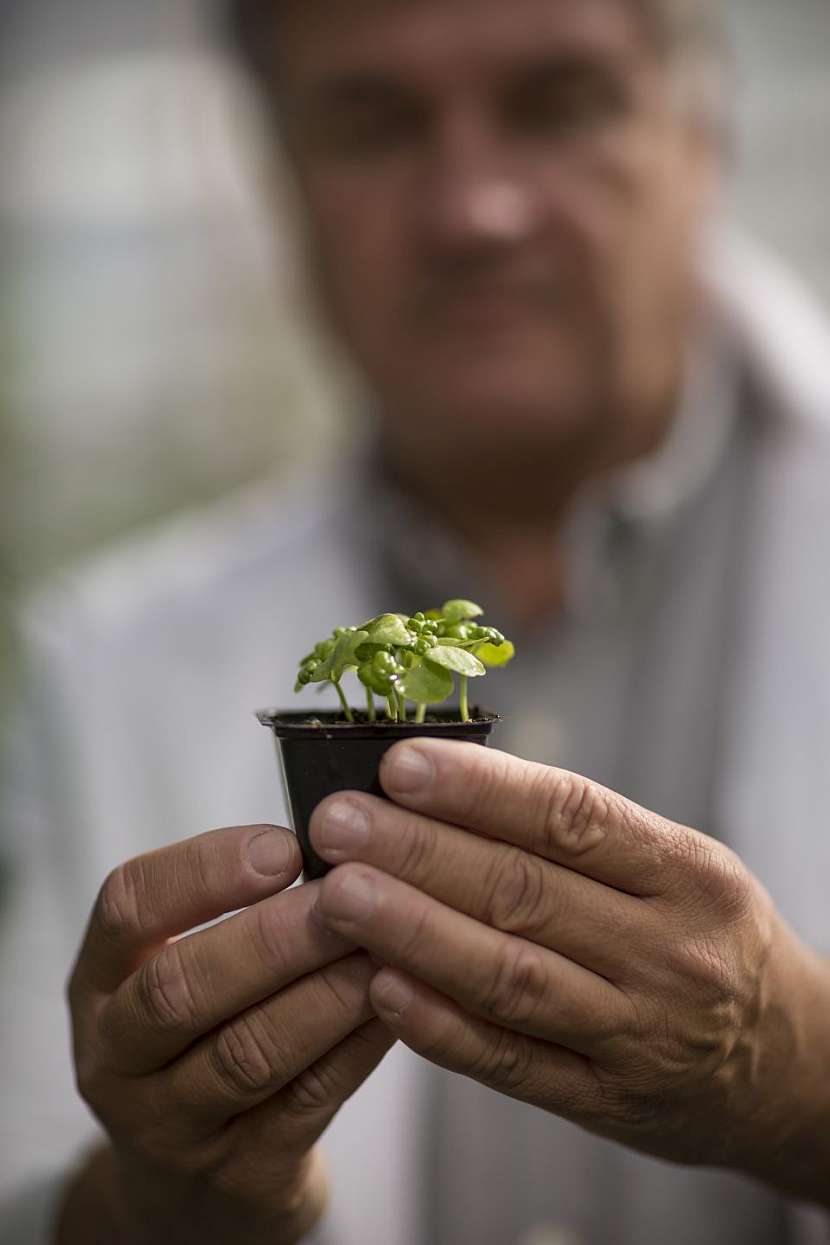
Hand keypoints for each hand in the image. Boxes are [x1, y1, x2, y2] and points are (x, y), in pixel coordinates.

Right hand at [62, 824, 394, 1244]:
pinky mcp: (240, 1177)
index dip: (204, 870)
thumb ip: (235, 907)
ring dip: (325, 993)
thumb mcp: (183, 968)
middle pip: (180, 989)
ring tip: (385, 948)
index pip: (128, 907)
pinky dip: (355, 1048)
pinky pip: (306, 1104)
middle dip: (273, 937)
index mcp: (101, 980)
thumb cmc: (204, 1037)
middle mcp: (119, 1056)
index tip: (285, 846)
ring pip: (248, 1054)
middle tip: (350, 896)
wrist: (194, 1186)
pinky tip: (394, 1004)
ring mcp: (173, 1127)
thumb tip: (338, 836)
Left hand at [310, 740, 829, 1203]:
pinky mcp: (604, 1101)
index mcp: (687, 874)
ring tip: (340, 894)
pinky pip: (511, 1064)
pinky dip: (442, 1027)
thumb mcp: (680, 866)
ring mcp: (636, 1034)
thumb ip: (581, 836)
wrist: (788, 1064)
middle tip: (339, 822)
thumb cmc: (708, 938)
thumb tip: (449, 785)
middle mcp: (667, 953)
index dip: (481, 789)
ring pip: (511, 978)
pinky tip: (381, 990)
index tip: (399, 764)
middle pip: (527, 893)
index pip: (573, 817)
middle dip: (421, 852)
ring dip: (415, 933)